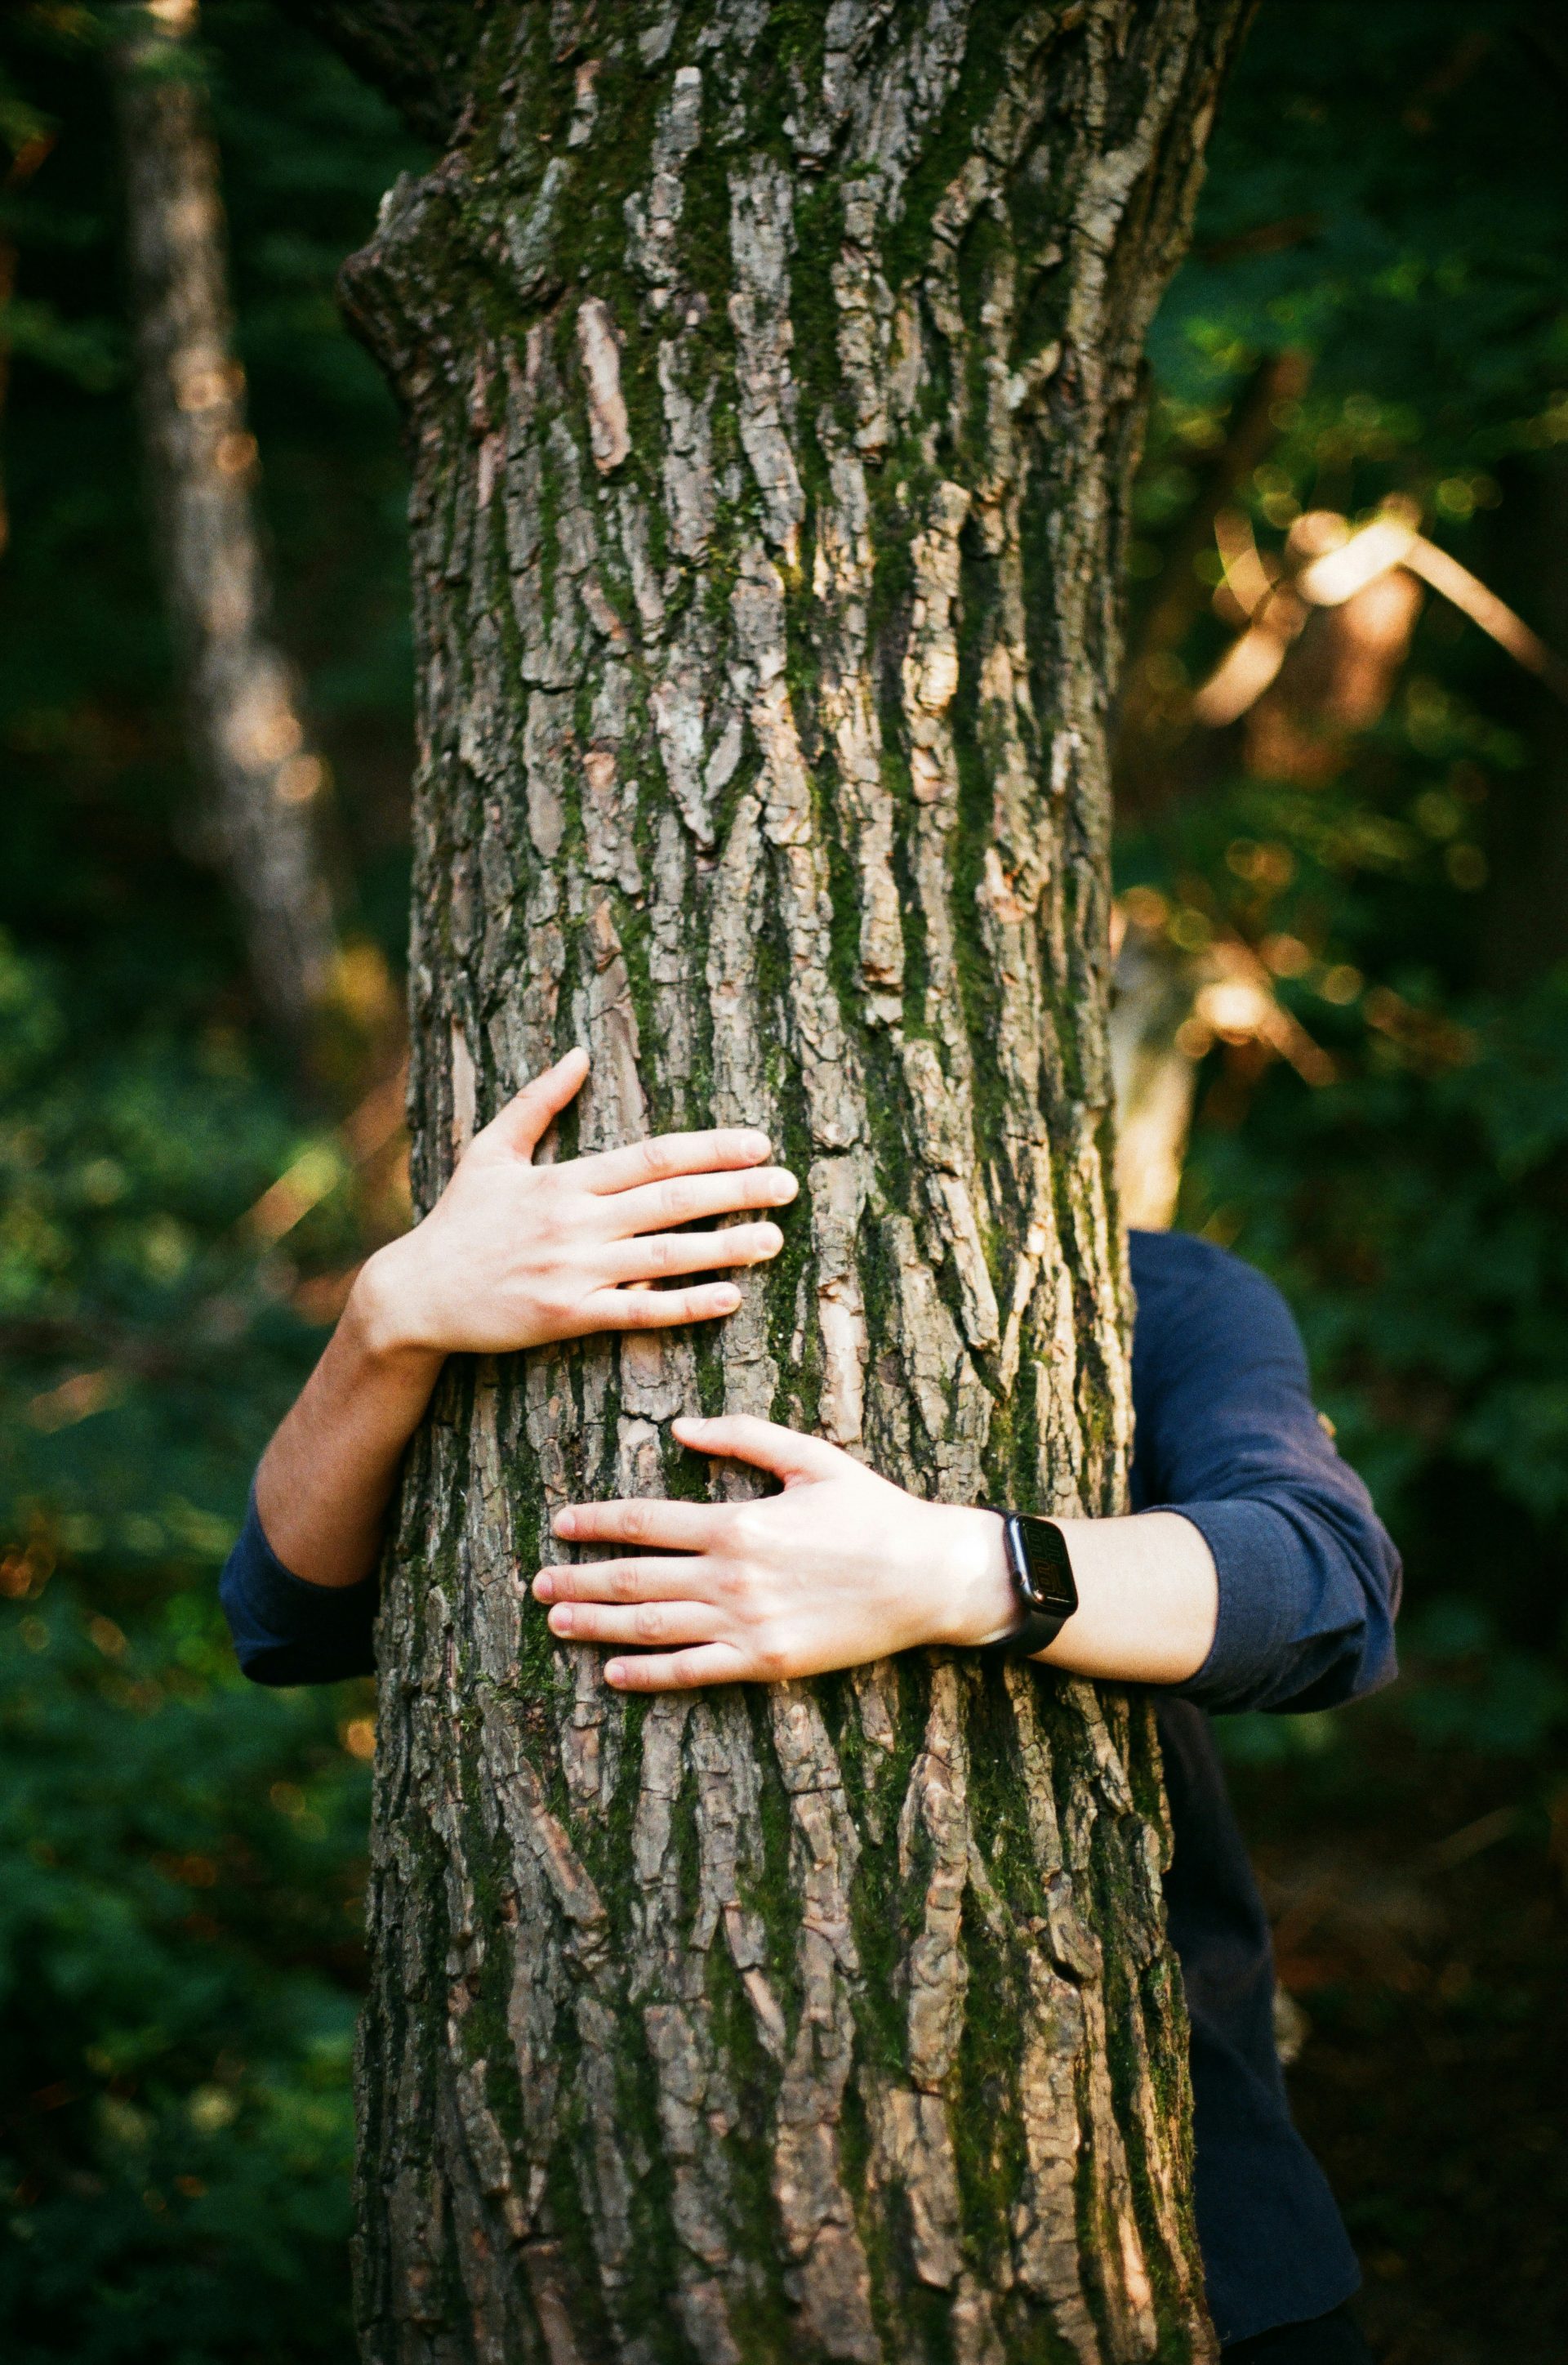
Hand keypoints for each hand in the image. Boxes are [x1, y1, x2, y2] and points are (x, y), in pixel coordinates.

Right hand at [354, 1050, 797, 1359]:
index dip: (710, 1149)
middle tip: (788, 1184)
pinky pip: (639, 1310)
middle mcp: (574, 1222)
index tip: (758, 1143)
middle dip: (736, 1190)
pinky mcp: (567, 1317)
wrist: (415, 1295)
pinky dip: (686, 1304)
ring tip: (774, 1238)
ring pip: (664, 1255)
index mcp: (563, 1179)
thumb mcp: (489, 1150)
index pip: (652, 1157)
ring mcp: (573, 1272)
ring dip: (724, 1247)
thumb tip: (578, 1054)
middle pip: (671, 1200)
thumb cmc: (457, 1221)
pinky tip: (730, 1296)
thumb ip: (536, 1101)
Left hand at [532, 1414, 1013, 1689]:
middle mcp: (732, 1576)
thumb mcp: (811, 1457)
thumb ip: (742, 1437)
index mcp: (739, 1521)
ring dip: (597, 1625)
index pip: (646, 1522)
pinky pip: (692, 1671)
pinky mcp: (766, 1662)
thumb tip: (678, 1427)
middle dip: (580, 1578)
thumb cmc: (872, 1511)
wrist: (928, 1576)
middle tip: (537, 1583)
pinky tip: (614, 1674)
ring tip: (557, 1623)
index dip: (597, 1522)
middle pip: (635, 1578)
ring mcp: (746, 1623)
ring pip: (651, 1626)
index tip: (562, 1523)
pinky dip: (647, 1675)